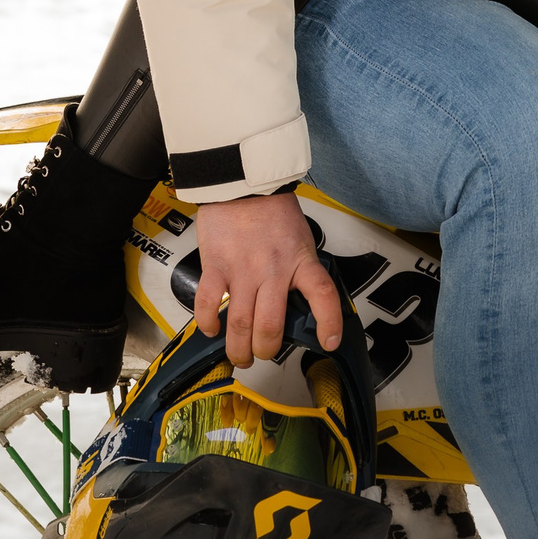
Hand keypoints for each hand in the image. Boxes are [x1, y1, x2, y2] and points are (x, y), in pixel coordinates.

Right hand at [191, 190, 343, 367]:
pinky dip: (209, 323)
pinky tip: (212, 329)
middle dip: (266, 351)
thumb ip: (300, 269)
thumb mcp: (301, 239)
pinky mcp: (215, 266)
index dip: (329, 323)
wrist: (243, 183)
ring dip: (238, 349)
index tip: (329, 342)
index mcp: (300, 261)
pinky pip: (209, 304)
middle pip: (270, 327)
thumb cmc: (273, 211)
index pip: (323, 295)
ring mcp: (242, 270)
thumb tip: (298, 303)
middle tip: (262, 355)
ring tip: (239, 355)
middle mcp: (273, 270)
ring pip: (239, 325)